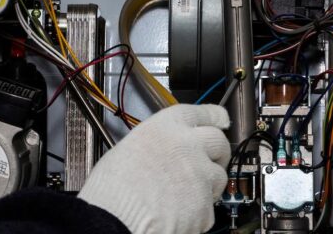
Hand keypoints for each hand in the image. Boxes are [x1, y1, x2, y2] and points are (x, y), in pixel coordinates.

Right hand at [79, 104, 230, 233]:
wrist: (114, 219)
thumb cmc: (112, 188)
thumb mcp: (129, 147)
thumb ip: (157, 143)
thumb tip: (163, 151)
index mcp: (167, 126)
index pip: (204, 113)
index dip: (215, 117)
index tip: (221, 119)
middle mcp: (188, 145)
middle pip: (219, 141)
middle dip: (217, 152)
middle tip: (208, 160)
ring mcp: (200, 174)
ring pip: (219, 175)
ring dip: (208, 183)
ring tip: (185, 194)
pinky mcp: (205, 205)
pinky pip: (208, 207)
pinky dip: (198, 212)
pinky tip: (178, 213)